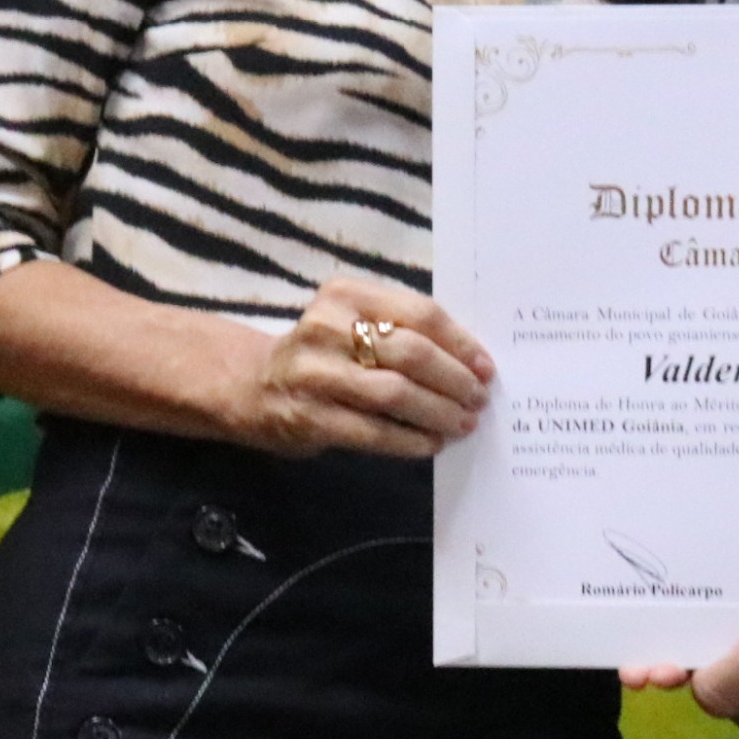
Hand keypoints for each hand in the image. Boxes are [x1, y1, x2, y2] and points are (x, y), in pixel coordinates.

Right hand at [224, 275, 493, 457]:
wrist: (253, 386)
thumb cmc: (322, 353)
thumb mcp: (352, 322)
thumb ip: (400, 330)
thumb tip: (469, 361)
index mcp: (347, 294)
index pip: (420, 314)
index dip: (461, 343)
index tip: (485, 367)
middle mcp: (328, 328)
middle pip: (412, 354)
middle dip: (454, 380)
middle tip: (478, 399)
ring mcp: (315, 374)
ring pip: (395, 394)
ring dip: (438, 412)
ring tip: (463, 423)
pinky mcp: (310, 417)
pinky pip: (373, 432)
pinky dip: (410, 440)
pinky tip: (431, 443)